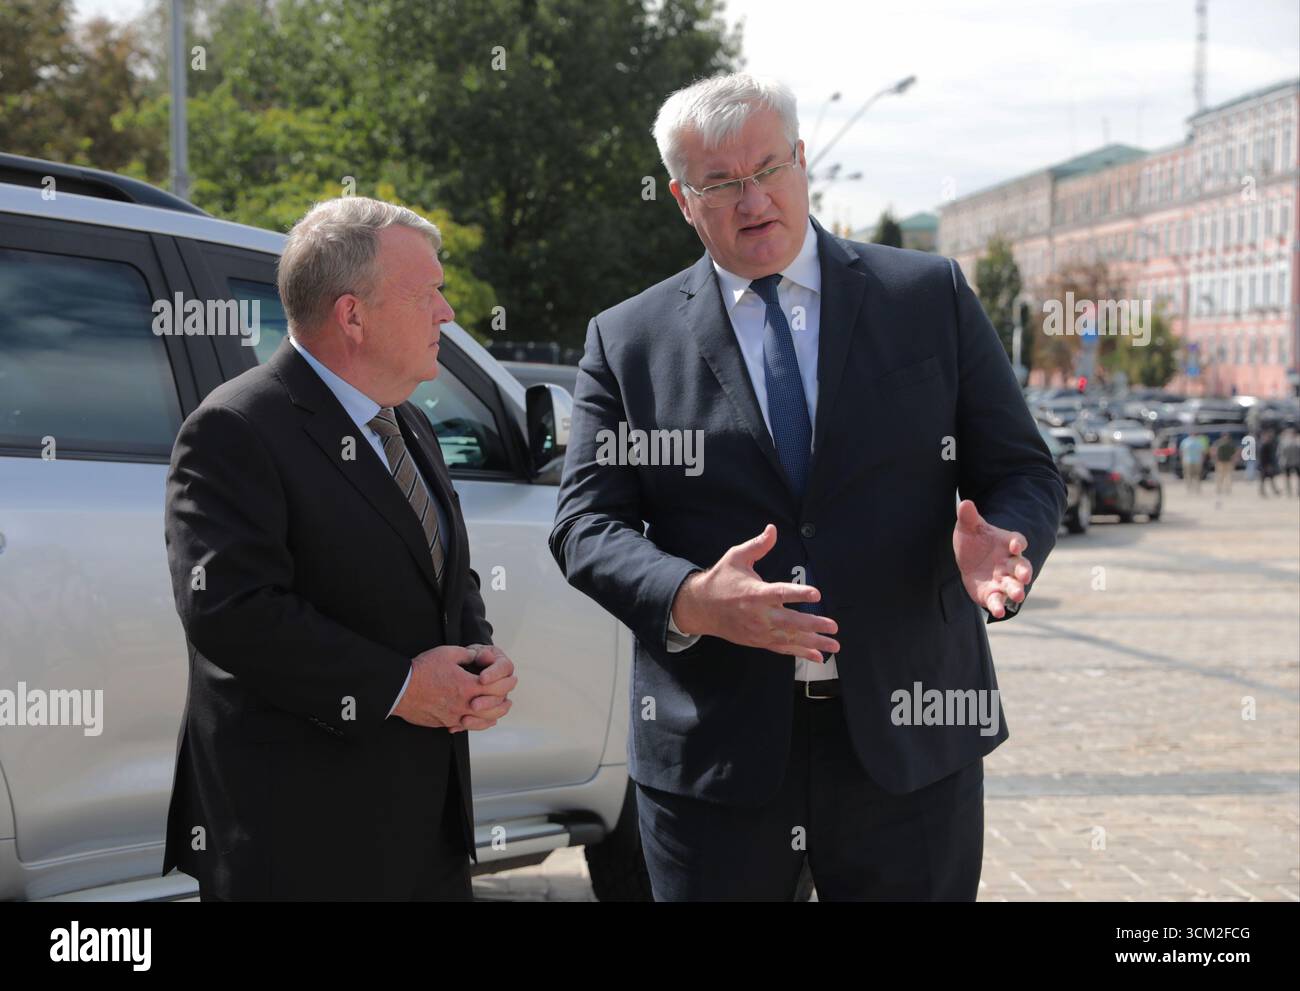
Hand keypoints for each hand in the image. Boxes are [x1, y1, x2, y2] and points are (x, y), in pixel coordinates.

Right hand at [393, 644, 515, 730]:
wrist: (400, 688)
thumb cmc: (422, 669)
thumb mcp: (447, 653)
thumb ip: (466, 655)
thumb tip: (476, 656)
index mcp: (467, 686)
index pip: (496, 688)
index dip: (507, 683)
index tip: (511, 680)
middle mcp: (463, 704)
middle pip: (492, 709)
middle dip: (504, 704)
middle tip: (509, 700)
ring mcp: (453, 716)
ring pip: (480, 722)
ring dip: (492, 717)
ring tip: (498, 713)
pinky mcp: (444, 722)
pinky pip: (464, 726)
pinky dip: (475, 724)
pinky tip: (478, 720)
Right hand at [670, 524, 839, 662]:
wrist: (701, 607)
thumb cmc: (721, 580)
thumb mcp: (736, 557)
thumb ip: (757, 546)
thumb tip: (772, 530)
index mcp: (755, 593)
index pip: (780, 593)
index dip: (799, 593)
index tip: (816, 594)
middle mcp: (758, 615)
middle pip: (790, 621)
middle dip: (813, 624)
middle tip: (833, 625)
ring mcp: (759, 631)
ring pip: (789, 639)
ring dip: (813, 642)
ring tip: (834, 646)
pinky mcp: (758, 640)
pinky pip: (782, 649)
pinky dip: (800, 653)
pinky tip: (817, 656)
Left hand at [953, 500, 1032, 618]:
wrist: (969, 559)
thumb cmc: (974, 540)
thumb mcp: (968, 527)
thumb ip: (968, 517)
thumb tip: (965, 503)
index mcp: (1007, 543)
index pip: (1017, 541)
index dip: (1017, 542)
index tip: (1015, 543)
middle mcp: (1010, 563)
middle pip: (1022, 567)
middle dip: (1025, 572)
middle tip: (1026, 576)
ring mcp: (1003, 579)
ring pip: (1013, 586)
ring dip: (1016, 591)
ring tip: (1018, 596)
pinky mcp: (992, 593)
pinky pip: (997, 600)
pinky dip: (998, 606)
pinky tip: (995, 612)